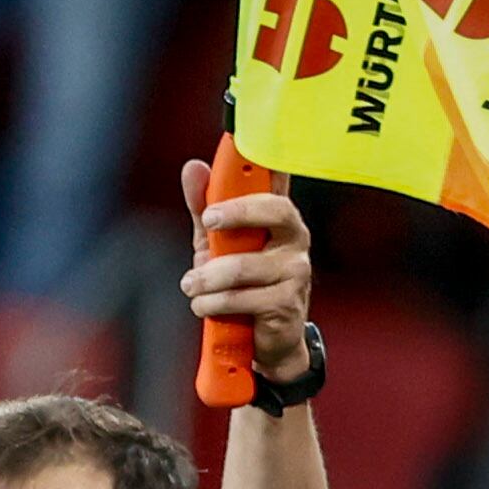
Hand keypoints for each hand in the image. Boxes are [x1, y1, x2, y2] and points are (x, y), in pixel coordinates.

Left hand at [181, 160, 313, 381]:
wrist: (262, 342)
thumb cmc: (242, 285)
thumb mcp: (216, 243)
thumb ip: (204, 206)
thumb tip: (193, 167)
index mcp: (278, 216)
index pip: (278, 180)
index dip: (266, 160)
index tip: (239, 147)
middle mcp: (295, 238)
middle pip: (274, 210)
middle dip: (237, 212)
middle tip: (208, 221)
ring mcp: (296, 271)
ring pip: (244, 266)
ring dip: (207, 279)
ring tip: (191, 286)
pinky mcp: (288, 303)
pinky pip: (243, 298)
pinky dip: (213, 303)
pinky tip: (205, 306)